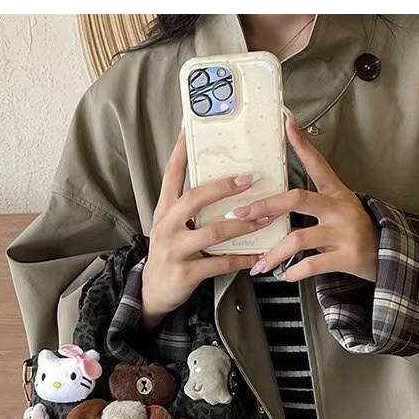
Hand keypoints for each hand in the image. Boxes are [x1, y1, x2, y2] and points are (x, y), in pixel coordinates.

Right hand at [141, 130, 275, 328]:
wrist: (153, 292)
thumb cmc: (170, 254)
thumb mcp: (172, 227)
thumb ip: (189, 208)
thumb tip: (223, 184)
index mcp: (165, 210)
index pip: (171, 174)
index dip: (181, 151)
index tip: (190, 127)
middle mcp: (167, 226)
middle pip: (194, 199)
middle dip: (223, 187)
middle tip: (249, 178)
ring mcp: (175, 249)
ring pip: (213, 232)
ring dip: (243, 224)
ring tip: (265, 218)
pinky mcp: (186, 272)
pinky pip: (220, 263)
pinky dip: (242, 258)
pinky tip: (258, 254)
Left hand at [227, 108, 379, 282]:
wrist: (385, 256)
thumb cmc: (352, 232)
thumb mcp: (337, 209)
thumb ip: (309, 205)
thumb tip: (268, 206)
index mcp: (335, 193)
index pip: (316, 163)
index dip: (301, 143)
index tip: (286, 121)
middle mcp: (339, 209)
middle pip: (297, 200)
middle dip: (265, 207)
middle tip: (240, 213)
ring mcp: (344, 232)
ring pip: (299, 238)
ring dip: (274, 253)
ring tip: (259, 264)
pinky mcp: (347, 256)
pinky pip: (312, 263)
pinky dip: (294, 271)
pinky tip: (285, 275)